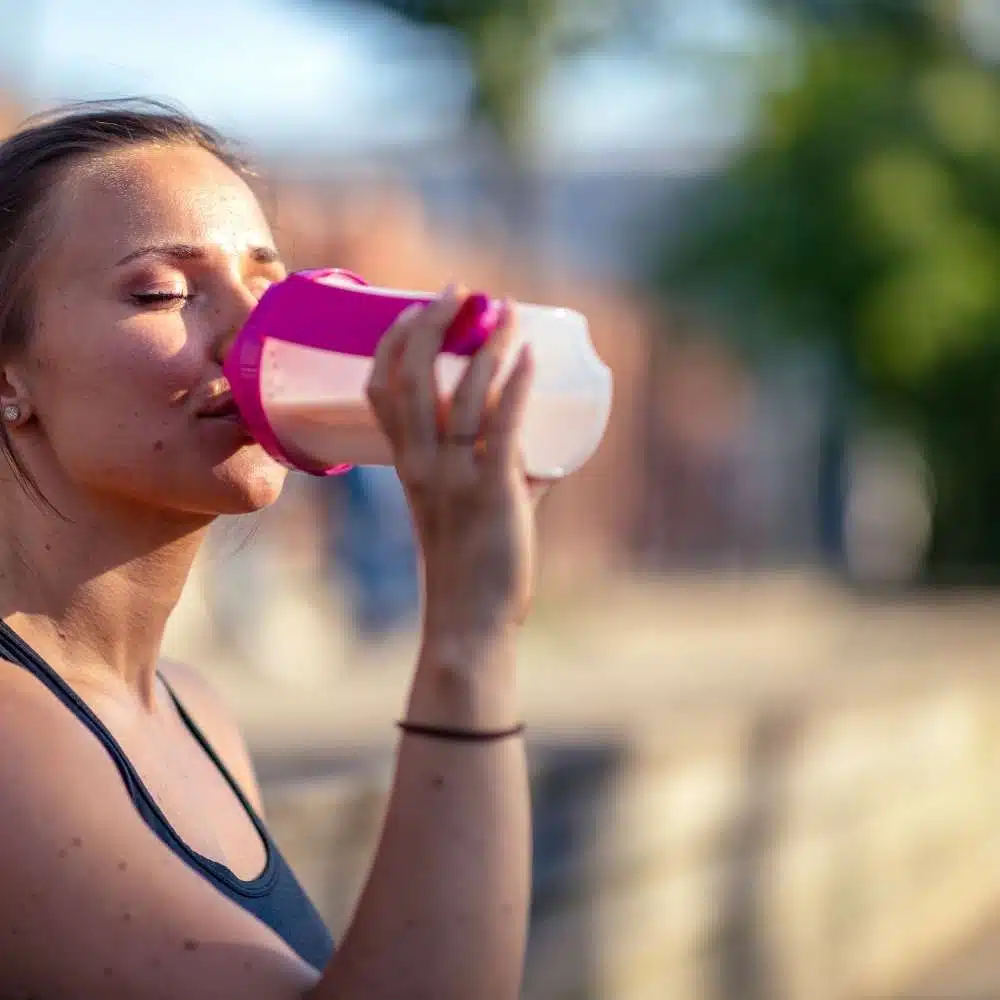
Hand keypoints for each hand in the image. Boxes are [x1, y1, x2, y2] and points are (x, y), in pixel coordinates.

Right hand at [366, 287, 540, 645]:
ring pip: (459, 394)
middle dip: (431, 324)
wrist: (468, 621)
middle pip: (411, 377)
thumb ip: (503, 474)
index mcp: (404, 464)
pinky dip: (514, 386)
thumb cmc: (468, 565)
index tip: (416, 307)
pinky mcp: (492, 492)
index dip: (392, 341)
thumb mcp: (466, 507)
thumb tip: (543, 448)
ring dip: (484, 345)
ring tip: (507, 312)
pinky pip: (501, 427)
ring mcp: (453, 477)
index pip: (379, 390)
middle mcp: (420, 464)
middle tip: (461, 291)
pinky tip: (529, 357)